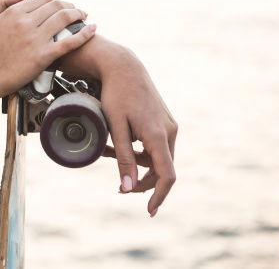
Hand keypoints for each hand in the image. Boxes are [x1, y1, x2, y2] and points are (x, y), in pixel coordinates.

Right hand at [0, 0, 96, 99]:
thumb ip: (1, 1)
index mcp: (14, 12)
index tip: (61, 5)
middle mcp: (26, 22)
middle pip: (56, 5)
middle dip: (70, 5)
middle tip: (76, 10)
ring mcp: (35, 39)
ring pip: (64, 18)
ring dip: (78, 14)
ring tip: (84, 16)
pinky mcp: (43, 56)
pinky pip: (69, 41)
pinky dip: (84, 33)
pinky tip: (92, 29)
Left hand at [96, 47, 178, 217]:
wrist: (124, 66)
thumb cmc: (115, 94)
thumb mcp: (114, 126)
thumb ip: (122, 158)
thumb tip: (127, 188)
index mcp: (158, 135)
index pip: (166, 175)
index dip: (159, 195)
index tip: (149, 211)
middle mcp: (169, 131)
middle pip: (161, 169)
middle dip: (141, 180)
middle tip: (119, 186)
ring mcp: (169, 125)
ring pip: (158, 157)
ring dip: (137, 163)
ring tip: (108, 153)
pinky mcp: (164, 121)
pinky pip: (156, 145)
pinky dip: (140, 151)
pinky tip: (119, 144)